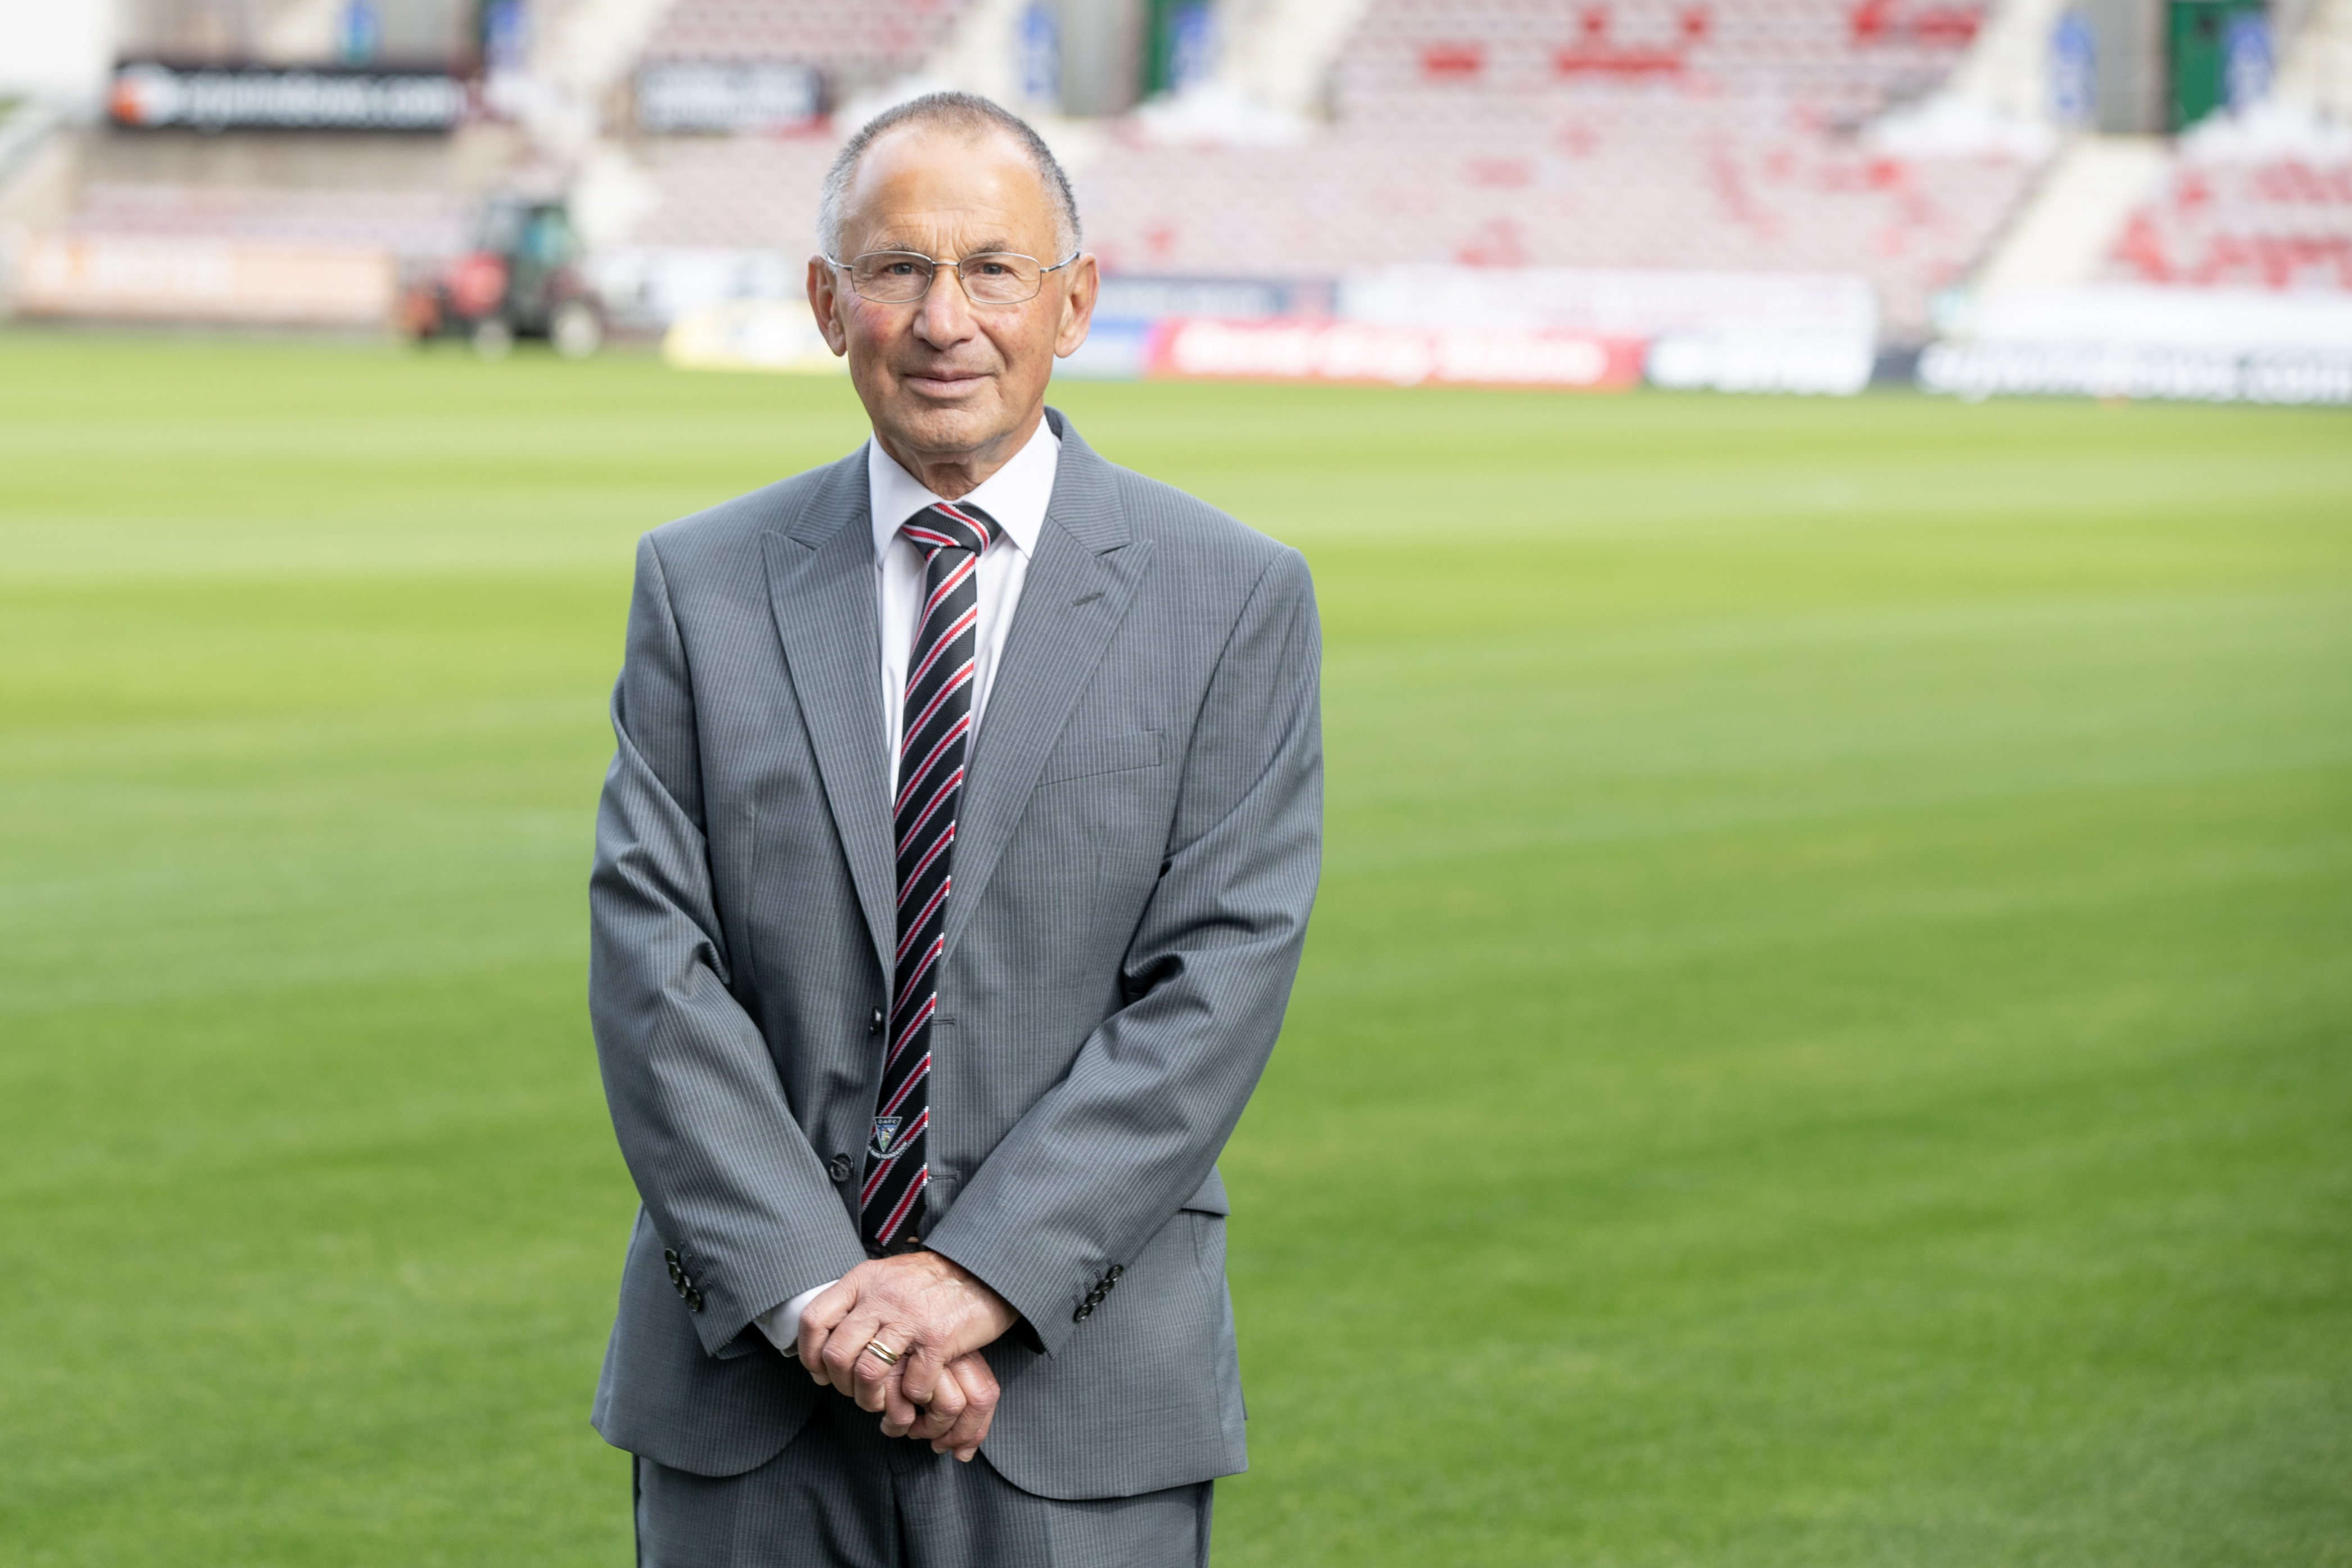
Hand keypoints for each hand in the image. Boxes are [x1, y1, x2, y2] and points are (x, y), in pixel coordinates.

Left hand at [795, 1252, 1017, 1445]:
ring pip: (868, 1373)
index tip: (821, 1372)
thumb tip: (825, 1334)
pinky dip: (912, 1397)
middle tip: (855, 1393)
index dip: (810, 1354)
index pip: (814, 1320)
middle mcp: (882, 1297)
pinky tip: (918, 1392)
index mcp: (863, 1280)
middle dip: (841, 1385)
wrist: (984, 1272)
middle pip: (838, 1354)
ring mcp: (910, 1317)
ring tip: (883, 1403)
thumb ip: (857, 1299)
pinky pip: (911, 1383)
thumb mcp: (886, 1276)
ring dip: (871, 1399)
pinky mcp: (938, 1339)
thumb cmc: (932, 1281)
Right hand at [892, 1350, 999, 1460]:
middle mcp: (947, 1351)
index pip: (987, 1393)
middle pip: (979, 1399)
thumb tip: (963, 1455)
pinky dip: (899, 1424)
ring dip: (930, 1430)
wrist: (859, 1323)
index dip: (977, 1429)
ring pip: (950, 1406)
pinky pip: (910, 1408)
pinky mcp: (892, 1364)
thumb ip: (950, 1402)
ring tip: (909, 1429)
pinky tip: (886, 1420)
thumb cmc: (898, 1362)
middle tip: (936, 1445)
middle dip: (959, 1434)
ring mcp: (923, 1356)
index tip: (961, 1452)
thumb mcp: (930, 1376)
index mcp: (960, 1351)